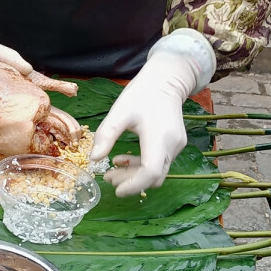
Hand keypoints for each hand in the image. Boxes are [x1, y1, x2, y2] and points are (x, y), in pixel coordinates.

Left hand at [90, 31, 216, 196]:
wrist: (166, 80)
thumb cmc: (141, 94)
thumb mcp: (119, 112)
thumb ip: (107, 135)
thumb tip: (94, 159)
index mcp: (159, 138)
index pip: (150, 172)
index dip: (133, 185)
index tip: (116, 190)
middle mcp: (172, 146)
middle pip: (154, 176)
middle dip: (131, 182)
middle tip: (108, 178)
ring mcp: (176, 146)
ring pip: (157, 172)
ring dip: (135, 175)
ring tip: (113, 168)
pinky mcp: (176, 144)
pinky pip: (160, 163)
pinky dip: (142, 166)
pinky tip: (125, 159)